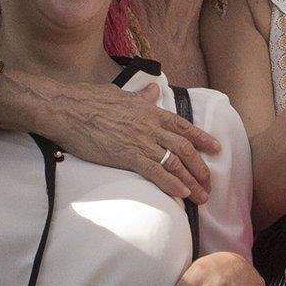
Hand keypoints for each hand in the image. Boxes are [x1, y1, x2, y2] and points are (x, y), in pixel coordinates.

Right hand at [39, 76, 219, 202]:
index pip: (183, 125)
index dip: (202, 138)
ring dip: (191, 181)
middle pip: (185, 148)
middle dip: (200, 167)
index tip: (216, 148)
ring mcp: (141, 141)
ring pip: (175, 162)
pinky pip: (156, 172)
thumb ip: (141, 96)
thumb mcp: (121, 94)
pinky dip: (171, 184)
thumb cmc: (89, 100)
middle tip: (210, 183)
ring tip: (202, 196)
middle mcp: (151, 126)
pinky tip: (182, 194)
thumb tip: (153, 89)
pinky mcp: (128, 156)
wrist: (69, 110)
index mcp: (150, 111)